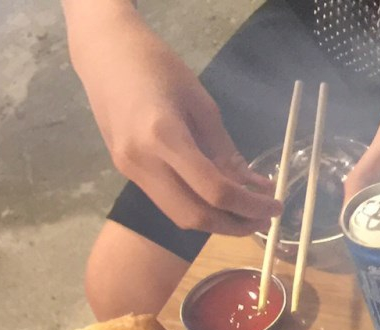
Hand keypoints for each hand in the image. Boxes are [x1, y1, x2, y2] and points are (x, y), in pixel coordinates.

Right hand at [68, 4, 276, 234]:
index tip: (275, 205)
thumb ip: (225, 149)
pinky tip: (218, 198)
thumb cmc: (157, 66)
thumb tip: (254, 185)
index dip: (249, 205)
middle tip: (263, 218)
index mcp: (164, 137)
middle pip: (195, 216)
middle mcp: (142, 161)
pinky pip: (167, 201)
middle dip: (234, 225)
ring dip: (216, 222)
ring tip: (246, 213)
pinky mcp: (126, 171)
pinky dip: (196, 206)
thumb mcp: (202, 103)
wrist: (103, 53)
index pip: (214, 190)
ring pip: (179, 215)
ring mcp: (130, 170)